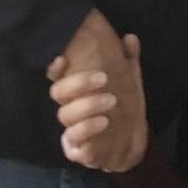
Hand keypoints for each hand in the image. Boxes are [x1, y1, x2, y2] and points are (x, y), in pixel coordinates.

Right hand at [50, 34, 147, 171]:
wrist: (131, 141)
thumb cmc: (124, 104)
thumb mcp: (130, 78)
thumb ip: (129, 57)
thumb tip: (130, 38)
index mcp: (78, 88)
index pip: (57, 74)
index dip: (55, 67)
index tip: (64, 58)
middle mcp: (71, 106)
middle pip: (58, 92)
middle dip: (78, 83)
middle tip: (104, 78)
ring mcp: (72, 128)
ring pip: (65, 115)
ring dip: (87, 106)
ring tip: (112, 101)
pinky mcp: (79, 149)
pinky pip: (73, 142)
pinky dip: (86, 131)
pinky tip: (104, 122)